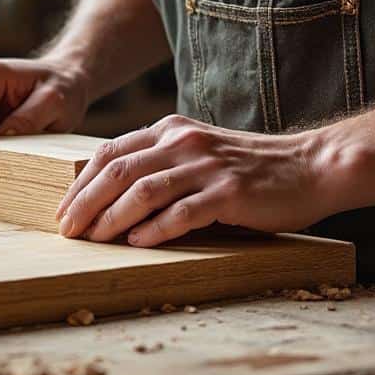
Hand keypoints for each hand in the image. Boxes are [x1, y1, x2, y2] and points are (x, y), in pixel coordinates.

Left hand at [55, 114, 344, 246]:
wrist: (311, 166)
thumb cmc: (250, 169)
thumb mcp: (198, 154)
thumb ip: (162, 165)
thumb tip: (112, 201)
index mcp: (172, 130)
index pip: (111, 152)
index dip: (80, 182)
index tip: (63, 209)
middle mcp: (184, 142)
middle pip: (118, 170)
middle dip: (85, 202)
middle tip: (67, 230)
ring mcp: (206, 166)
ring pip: (143, 190)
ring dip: (112, 218)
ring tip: (93, 239)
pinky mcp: (229, 192)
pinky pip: (182, 213)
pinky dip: (155, 230)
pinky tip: (137, 244)